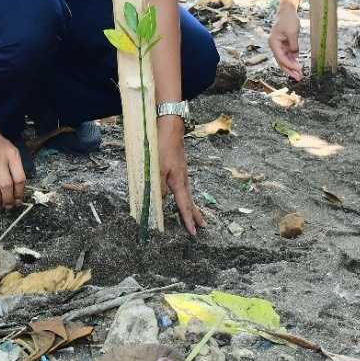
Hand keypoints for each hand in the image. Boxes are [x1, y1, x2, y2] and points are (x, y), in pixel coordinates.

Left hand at [158, 115, 205, 235]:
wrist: (170, 129)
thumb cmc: (163, 147)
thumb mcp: (157, 167)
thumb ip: (158, 185)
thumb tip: (161, 200)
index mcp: (178, 182)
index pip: (184, 205)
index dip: (188, 219)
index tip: (194, 232)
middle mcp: (182, 179)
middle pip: (189, 201)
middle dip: (195, 215)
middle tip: (202, 226)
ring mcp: (181, 173)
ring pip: (187, 194)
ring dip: (190, 206)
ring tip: (196, 215)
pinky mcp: (178, 168)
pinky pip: (183, 187)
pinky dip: (185, 196)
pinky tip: (181, 195)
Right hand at [269, 3, 302, 80]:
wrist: (287, 10)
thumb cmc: (288, 19)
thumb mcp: (292, 32)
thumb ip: (293, 45)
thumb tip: (295, 55)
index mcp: (273, 42)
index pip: (281, 57)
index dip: (289, 65)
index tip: (298, 70)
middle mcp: (274, 46)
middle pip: (281, 61)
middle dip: (290, 70)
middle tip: (298, 78)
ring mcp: (279, 46)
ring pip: (285, 60)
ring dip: (292, 68)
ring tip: (299, 75)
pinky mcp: (285, 45)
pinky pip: (288, 56)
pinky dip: (293, 62)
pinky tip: (298, 68)